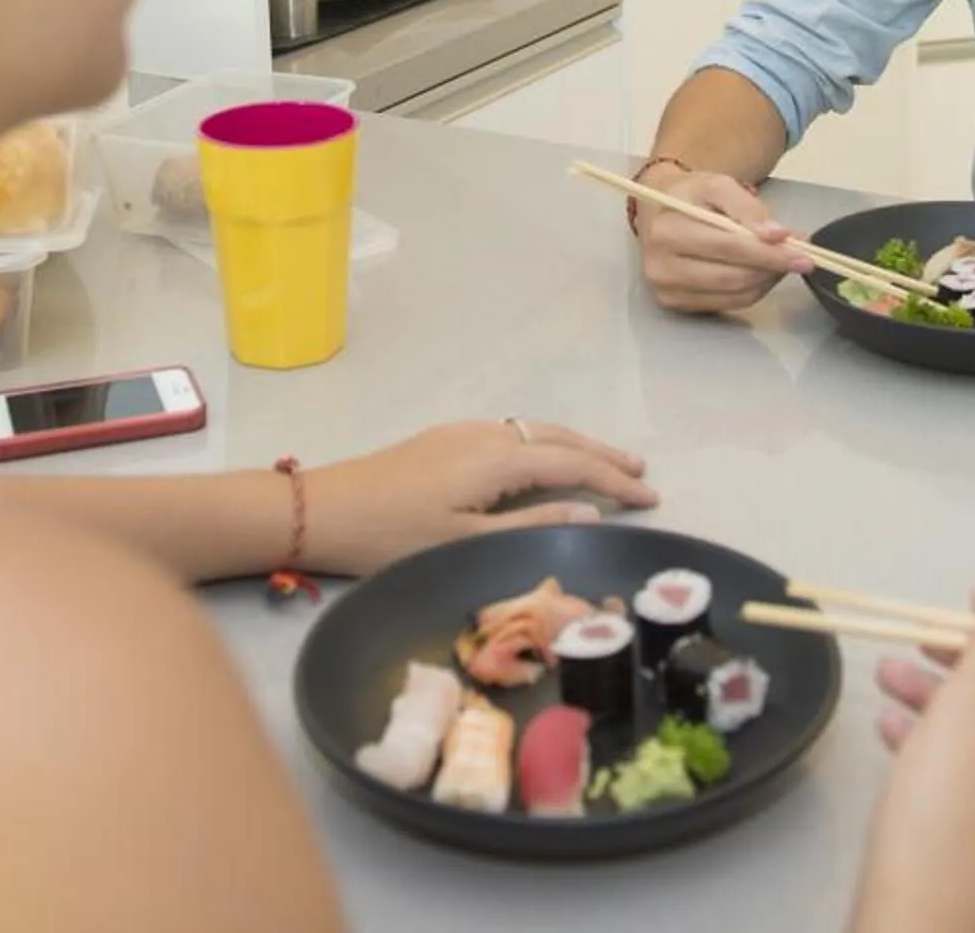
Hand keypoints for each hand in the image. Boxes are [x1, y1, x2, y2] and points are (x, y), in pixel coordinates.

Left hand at [302, 421, 656, 574]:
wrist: (322, 510)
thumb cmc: (391, 536)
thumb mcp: (465, 541)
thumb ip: (531, 524)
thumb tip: (589, 512)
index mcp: (496, 458)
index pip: (573, 464)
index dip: (615, 480)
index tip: (652, 497)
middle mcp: (485, 435)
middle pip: (559, 438)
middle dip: (602, 454)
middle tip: (641, 472)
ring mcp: (462, 433)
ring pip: (535, 432)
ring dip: (575, 447)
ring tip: (606, 465)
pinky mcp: (444, 441)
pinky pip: (513, 434)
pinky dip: (545, 446)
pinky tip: (546, 463)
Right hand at [635, 167, 804, 314]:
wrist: (662, 210)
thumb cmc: (692, 196)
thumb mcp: (719, 185)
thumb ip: (748, 207)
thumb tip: (777, 236)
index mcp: (668, 229)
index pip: (729, 247)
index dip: (769, 253)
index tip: (804, 254)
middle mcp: (661, 265)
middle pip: (732, 276)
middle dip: (772, 269)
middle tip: (800, 259)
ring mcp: (666, 289)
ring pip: (734, 294)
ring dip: (766, 280)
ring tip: (780, 262)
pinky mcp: (674, 303)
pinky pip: (727, 303)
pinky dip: (752, 290)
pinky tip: (760, 272)